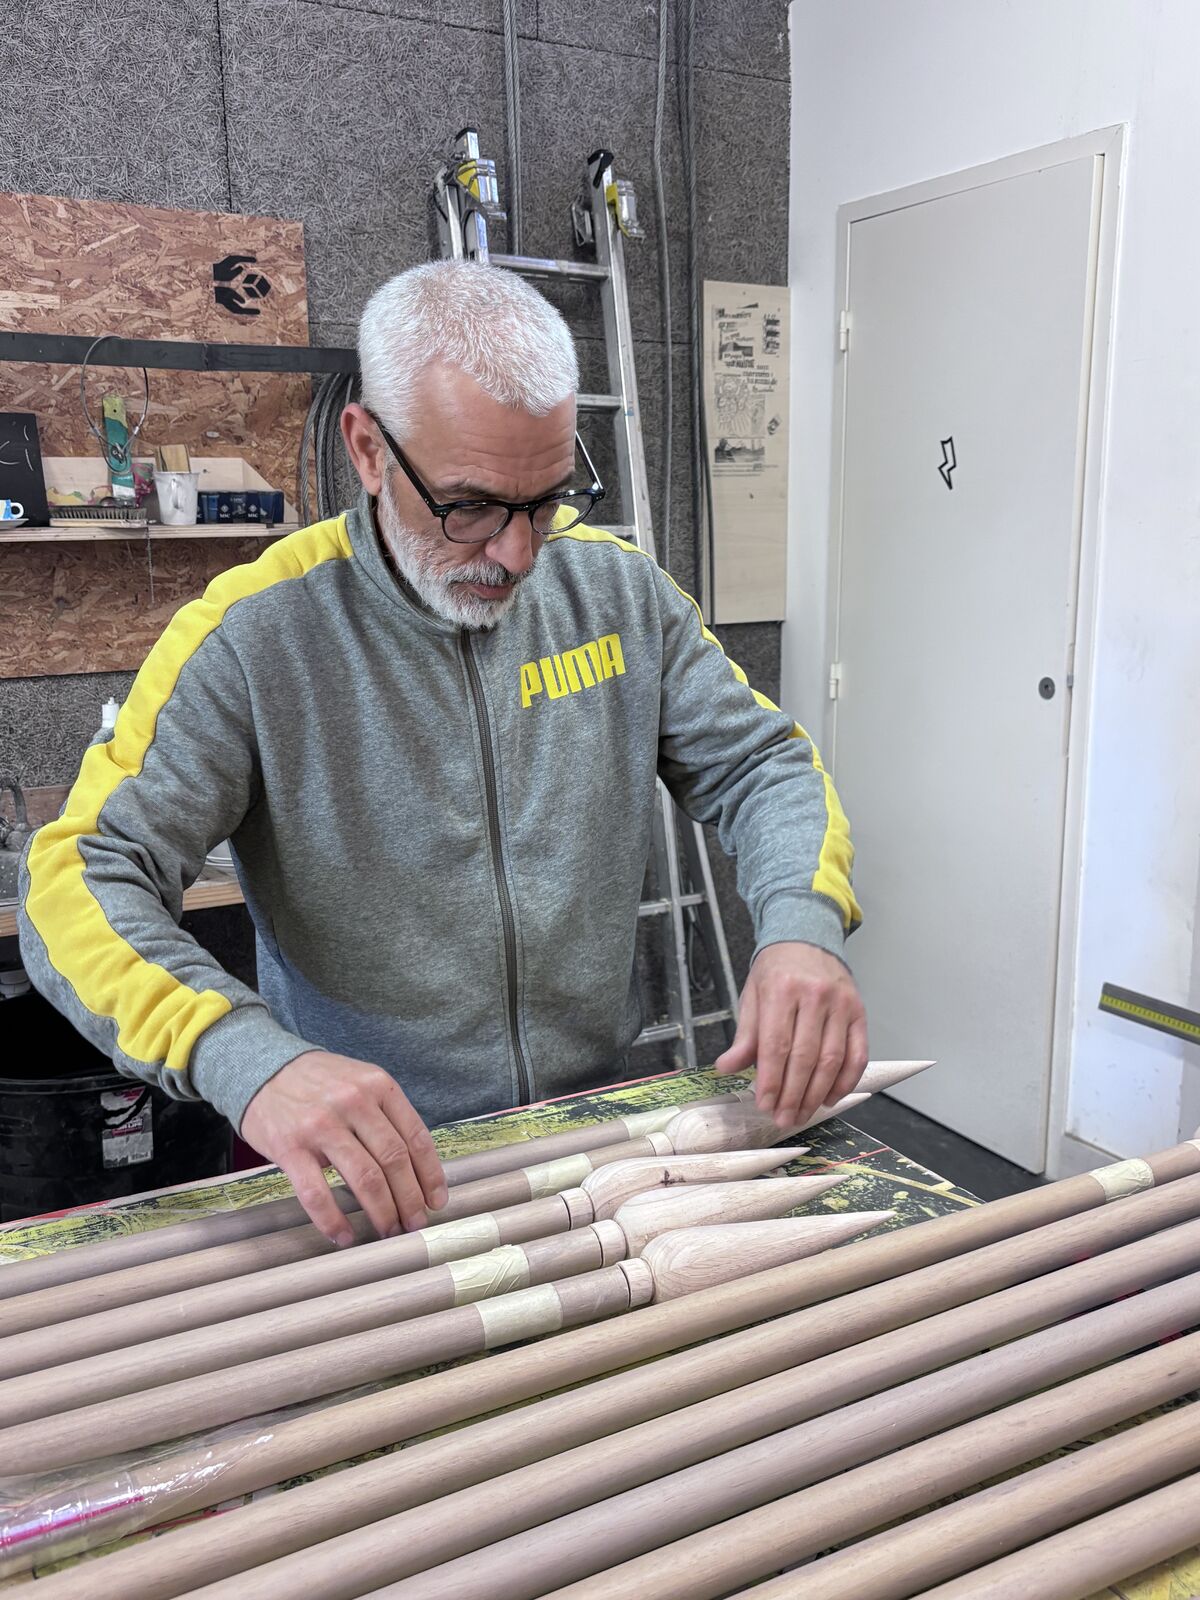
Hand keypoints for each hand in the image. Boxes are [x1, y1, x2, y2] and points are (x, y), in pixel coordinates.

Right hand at [242, 1051, 447, 1244]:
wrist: (260, 1065)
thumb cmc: (318, 1081)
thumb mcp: (360, 1081)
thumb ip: (386, 1114)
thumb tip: (416, 1168)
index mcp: (378, 1086)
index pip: (416, 1137)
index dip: (430, 1175)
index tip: (437, 1201)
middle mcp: (354, 1102)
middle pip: (394, 1160)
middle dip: (410, 1200)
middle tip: (415, 1224)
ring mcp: (321, 1125)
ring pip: (364, 1178)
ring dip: (381, 1213)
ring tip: (388, 1232)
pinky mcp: (290, 1147)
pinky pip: (316, 1193)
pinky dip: (333, 1221)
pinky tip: (344, 1236)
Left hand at [714, 942, 868, 1128]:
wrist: (807, 939)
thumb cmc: (776, 971)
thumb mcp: (752, 996)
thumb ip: (744, 1035)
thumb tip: (726, 1068)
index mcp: (781, 990)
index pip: (776, 1045)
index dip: (771, 1081)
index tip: (764, 1104)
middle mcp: (814, 996)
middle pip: (805, 1057)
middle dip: (793, 1095)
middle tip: (783, 1118)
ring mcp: (841, 1004)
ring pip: (832, 1060)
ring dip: (817, 1094)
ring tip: (802, 1114)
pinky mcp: (859, 1013)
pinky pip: (857, 1055)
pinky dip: (845, 1082)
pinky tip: (830, 1098)